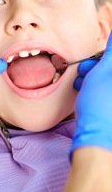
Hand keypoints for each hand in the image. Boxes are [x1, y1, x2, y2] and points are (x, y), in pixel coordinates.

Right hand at [71, 33, 111, 155]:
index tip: (97, 56)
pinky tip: (85, 87)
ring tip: (82, 79)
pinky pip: (106, 89)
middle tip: (86, 68)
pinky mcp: (110, 104)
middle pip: (111, 68)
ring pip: (108, 78)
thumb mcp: (104, 71)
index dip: (106, 55)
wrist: (97, 136)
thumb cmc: (101, 104)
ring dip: (95, 74)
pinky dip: (97, 85)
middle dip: (98, 64)